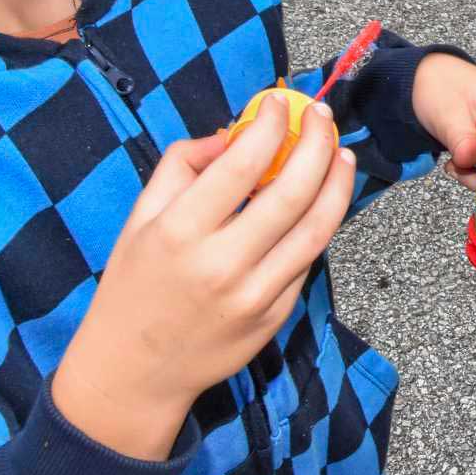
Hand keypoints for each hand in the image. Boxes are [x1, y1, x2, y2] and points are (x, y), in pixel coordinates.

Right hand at [52, 96, 356, 459]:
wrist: (133, 372)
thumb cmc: (134, 285)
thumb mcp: (141, 218)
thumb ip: (181, 166)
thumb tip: (232, 133)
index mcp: (180, 232)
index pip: (242, 164)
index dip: (268, 125)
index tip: (277, 103)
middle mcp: (222, 265)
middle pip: (293, 192)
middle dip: (316, 143)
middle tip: (322, 116)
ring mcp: (254, 296)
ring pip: (317, 228)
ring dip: (337, 183)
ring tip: (342, 153)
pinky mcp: (274, 317)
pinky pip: (307, 261)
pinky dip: (320, 224)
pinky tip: (323, 200)